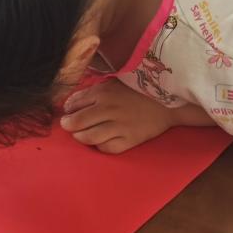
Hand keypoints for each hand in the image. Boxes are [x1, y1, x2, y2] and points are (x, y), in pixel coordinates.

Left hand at [59, 79, 178, 153]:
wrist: (166, 102)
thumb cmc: (137, 91)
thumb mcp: (113, 83)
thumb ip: (93, 91)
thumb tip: (71, 103)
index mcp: (103, 92)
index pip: (74, 103)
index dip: (67, 109)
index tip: (67, 112)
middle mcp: (108, 108)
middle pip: (77, 122)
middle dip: (68, 125)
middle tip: (68, 125)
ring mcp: (119, 125)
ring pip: (89, 137)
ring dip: (80, 137)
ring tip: (79, 135)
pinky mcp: (130, 139)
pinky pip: (107, 148)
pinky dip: (99, 147)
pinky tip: (99, 142)